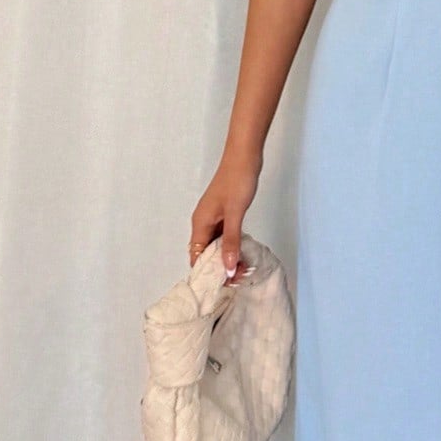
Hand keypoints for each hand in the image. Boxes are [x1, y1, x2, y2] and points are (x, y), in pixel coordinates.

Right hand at [189, 139, 261, 279]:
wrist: (244, 157)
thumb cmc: (237, 181)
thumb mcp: (235, 214)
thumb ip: (231, 242)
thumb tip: (226, 268)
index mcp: (200, 223)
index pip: (197, 257)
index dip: (208, 272)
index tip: (224, 283)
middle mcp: (203, 222)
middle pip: (206, 253)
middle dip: (219, 267)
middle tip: (238, 277)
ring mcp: (214, 218)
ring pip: (216, 245)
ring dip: (226, 258)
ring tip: (242, 269)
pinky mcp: (224, 214)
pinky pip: (224, 236)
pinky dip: (231, 246)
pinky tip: (241, 253)